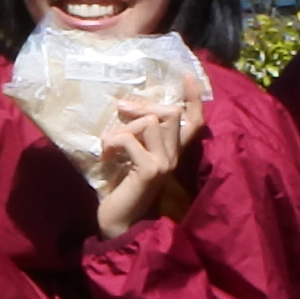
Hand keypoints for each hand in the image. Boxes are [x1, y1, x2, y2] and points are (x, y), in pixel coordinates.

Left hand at [90, 91, 188, 233]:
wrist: (118, 223)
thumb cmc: (121, 190)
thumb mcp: (131, 158)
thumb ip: (137, 138)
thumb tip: (125, 107)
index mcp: (172, 153)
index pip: (194, 122)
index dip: (193, 98)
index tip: (186, 76)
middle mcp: (174, 157)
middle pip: (171, 113)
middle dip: (144, 105)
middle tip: (121, 109)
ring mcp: (164, 163)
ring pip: (151, 122)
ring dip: (124, 127)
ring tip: (109, 143)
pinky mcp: (149, 170)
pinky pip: (130, 140)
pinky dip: (112, 142)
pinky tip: (105, 156)